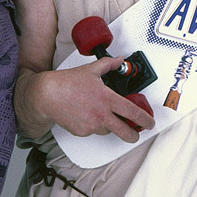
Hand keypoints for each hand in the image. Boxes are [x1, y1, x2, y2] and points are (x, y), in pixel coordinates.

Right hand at [31, 56, 156, 142]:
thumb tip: (119, 60)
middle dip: (134, 135)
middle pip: (125, 132)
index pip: (133, 112)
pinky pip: (93, 131)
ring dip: (109, 126)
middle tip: (136, 134)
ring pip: (107, 131)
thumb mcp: (91, 70)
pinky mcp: (82, 132)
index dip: (145, 120)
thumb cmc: (67, 83)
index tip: (150, 122)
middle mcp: (101, 114)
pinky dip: (94, 126)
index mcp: (107, 99)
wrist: (47, 95)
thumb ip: (108, 65)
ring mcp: (92, 125)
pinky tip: (88, 115)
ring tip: (103, 115)